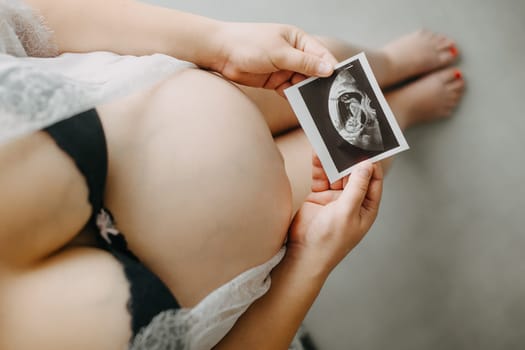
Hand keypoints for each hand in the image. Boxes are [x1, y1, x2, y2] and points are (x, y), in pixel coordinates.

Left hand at [212, 22, 337, 95]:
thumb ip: (304, 63)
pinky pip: (290, 91)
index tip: (340, 82)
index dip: (331, 68)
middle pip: (314, 71)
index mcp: (298, 39)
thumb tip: (328, 69)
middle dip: (319, 84)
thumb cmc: (248, 43)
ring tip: (314, 104)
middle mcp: (294, 53)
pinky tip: (300, 106)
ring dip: (307, 93)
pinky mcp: (275, 81)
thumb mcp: (279, 53)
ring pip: (302, 83)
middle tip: (329, 99)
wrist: (220, 53)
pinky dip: (294, 98)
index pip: (321, 54)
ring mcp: (284, 68)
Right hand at [287, 155, 383, 276]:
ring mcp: (335, 199)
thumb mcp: (347, 212)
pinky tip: (317, 155)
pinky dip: (319, 167)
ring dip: (333, 161)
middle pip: (354, 174)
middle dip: (350, 159)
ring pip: (336, 174)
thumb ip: (357, 188)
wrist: (304, 253)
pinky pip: (321, 178)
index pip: (373, 180)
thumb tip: (366, 165)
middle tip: (345, 140)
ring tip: (329, 144)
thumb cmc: (330, 240)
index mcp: (366, 207)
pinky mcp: (319, 196)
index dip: (371, 165)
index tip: (366, 148)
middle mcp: (352, 201)